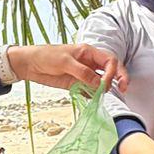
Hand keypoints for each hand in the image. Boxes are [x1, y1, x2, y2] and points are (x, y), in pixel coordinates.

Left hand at [8, 44, 128, 92]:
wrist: (30, 64)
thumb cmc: (46, 56)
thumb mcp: (64, 62)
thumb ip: (82, 72)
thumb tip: (99, 84)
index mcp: (89, 52)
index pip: (110, 60)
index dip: (112, 72)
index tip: (106, 83)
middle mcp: (89, 63)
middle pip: (111, 70)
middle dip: (119, 78)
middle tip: (122, 89)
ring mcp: (84, 74)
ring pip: (101, 82)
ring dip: (104, 89)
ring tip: (100, 97)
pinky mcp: (76, 84)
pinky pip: (90, 91)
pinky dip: (93, 96)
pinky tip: (93, 100)